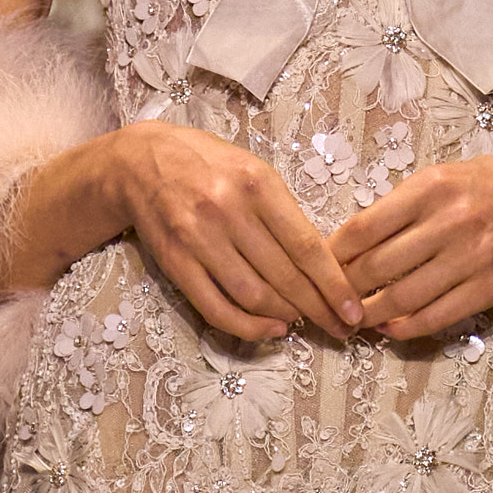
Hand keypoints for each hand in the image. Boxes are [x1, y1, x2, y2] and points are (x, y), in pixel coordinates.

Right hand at [115, 121, 359, 344]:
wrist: (140, 162)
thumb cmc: (207, 164)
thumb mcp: (254, 170)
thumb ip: (284, 212)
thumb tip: (321, 262)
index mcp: (257, 184)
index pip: (305, 246)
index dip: (333, 285)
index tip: (353, 310)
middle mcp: (228, 212)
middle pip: (284, 277)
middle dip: (319, 309)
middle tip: (340, 328)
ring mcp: (198, 240)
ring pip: (254, 296)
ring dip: (285, 317)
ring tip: (305, 322)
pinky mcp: (176, 264)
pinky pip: (216, 308)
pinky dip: (248, 327)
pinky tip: (271, 330)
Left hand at [334, 154, 492, 338]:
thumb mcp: (443, 177)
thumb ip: (401, 206)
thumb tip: (351, 243)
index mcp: (431, 187)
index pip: (363, 228)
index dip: (332, 255)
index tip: (317, 268)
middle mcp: (450, 221)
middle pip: (377, 267)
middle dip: (344, 290)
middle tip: (327, 302)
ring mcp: (471, 257)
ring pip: (402, 297)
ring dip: (370, 315)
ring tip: (352, 320)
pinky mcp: (490, 287)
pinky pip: (436, 316)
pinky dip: (405, 327)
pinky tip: (389, 328)